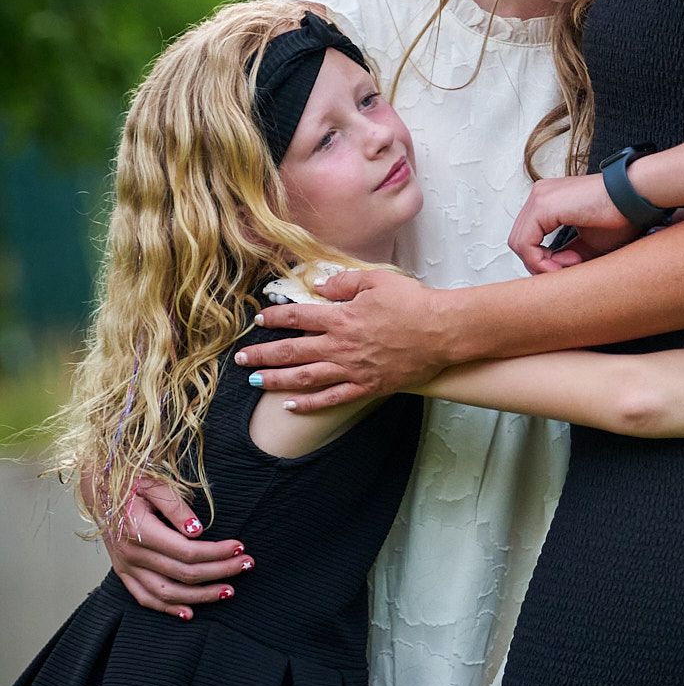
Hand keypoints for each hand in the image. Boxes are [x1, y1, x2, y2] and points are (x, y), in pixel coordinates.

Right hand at [101, 475, 252, 618]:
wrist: (98, 491)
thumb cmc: (131, 483)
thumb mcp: (154, 484)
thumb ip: (175, 506)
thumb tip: (197, 530)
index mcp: (139, 530)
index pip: (186, 551)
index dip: (216, 552)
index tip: (240, 546)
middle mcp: (132, 554)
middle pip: (183, 573)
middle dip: (220, 571)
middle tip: (247, 564)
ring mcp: (126, 567)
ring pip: (167, 593)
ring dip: (201, 596)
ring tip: (229, 591)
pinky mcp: (124, 574)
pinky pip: (145, 599)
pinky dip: (167, 609)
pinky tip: (190, 613)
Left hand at [237, 268, 447, 407]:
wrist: (441, 331)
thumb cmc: (412, 303)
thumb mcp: (376, 280)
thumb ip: (344, 282)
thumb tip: (319, 285)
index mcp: (341, 317)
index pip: (298, 317)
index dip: (275, 317)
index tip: (259, 319)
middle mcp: (340, 346)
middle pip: (292, 351)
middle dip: (262, 353)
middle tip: (240, 357)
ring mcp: (352, 369)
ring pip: (304, 378)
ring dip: (275, 379)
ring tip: (254, 380)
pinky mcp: (367, 386)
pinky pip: (332, 398)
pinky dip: (309, 403)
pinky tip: (290, 404)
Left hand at [508, 174, 634, 274]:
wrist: (635, 197)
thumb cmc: (619, 214)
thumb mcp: (587, 243)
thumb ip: (565, 255)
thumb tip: (550, 271)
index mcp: (548, 200)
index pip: (529, 238)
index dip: (544, 260)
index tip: (571, 265)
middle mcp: (539, 195)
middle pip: (520, 241)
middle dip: (541, 264)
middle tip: (569, 268)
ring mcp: (539, 197)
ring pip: (519, 244)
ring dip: (542, 264)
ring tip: (571, 264)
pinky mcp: (543, 205)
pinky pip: (525, 244)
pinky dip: (540, 261)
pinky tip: (565, 263)